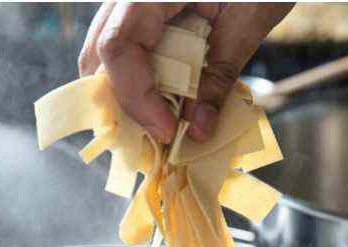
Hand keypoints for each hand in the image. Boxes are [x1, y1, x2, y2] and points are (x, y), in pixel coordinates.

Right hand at [78, 2, 293, 143]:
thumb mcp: (249, 19)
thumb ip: (219, 74)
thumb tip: (197, 131)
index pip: (117, 47)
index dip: (136, 97)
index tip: (166, 130)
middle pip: (98, 55)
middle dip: (120, 101)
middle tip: (155, 133)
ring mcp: (133, 1)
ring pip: (104, 54)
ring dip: (126, 93)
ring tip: (158, 120)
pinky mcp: (144, 9)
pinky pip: (125, 47)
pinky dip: (138, 77)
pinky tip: (161, 98)